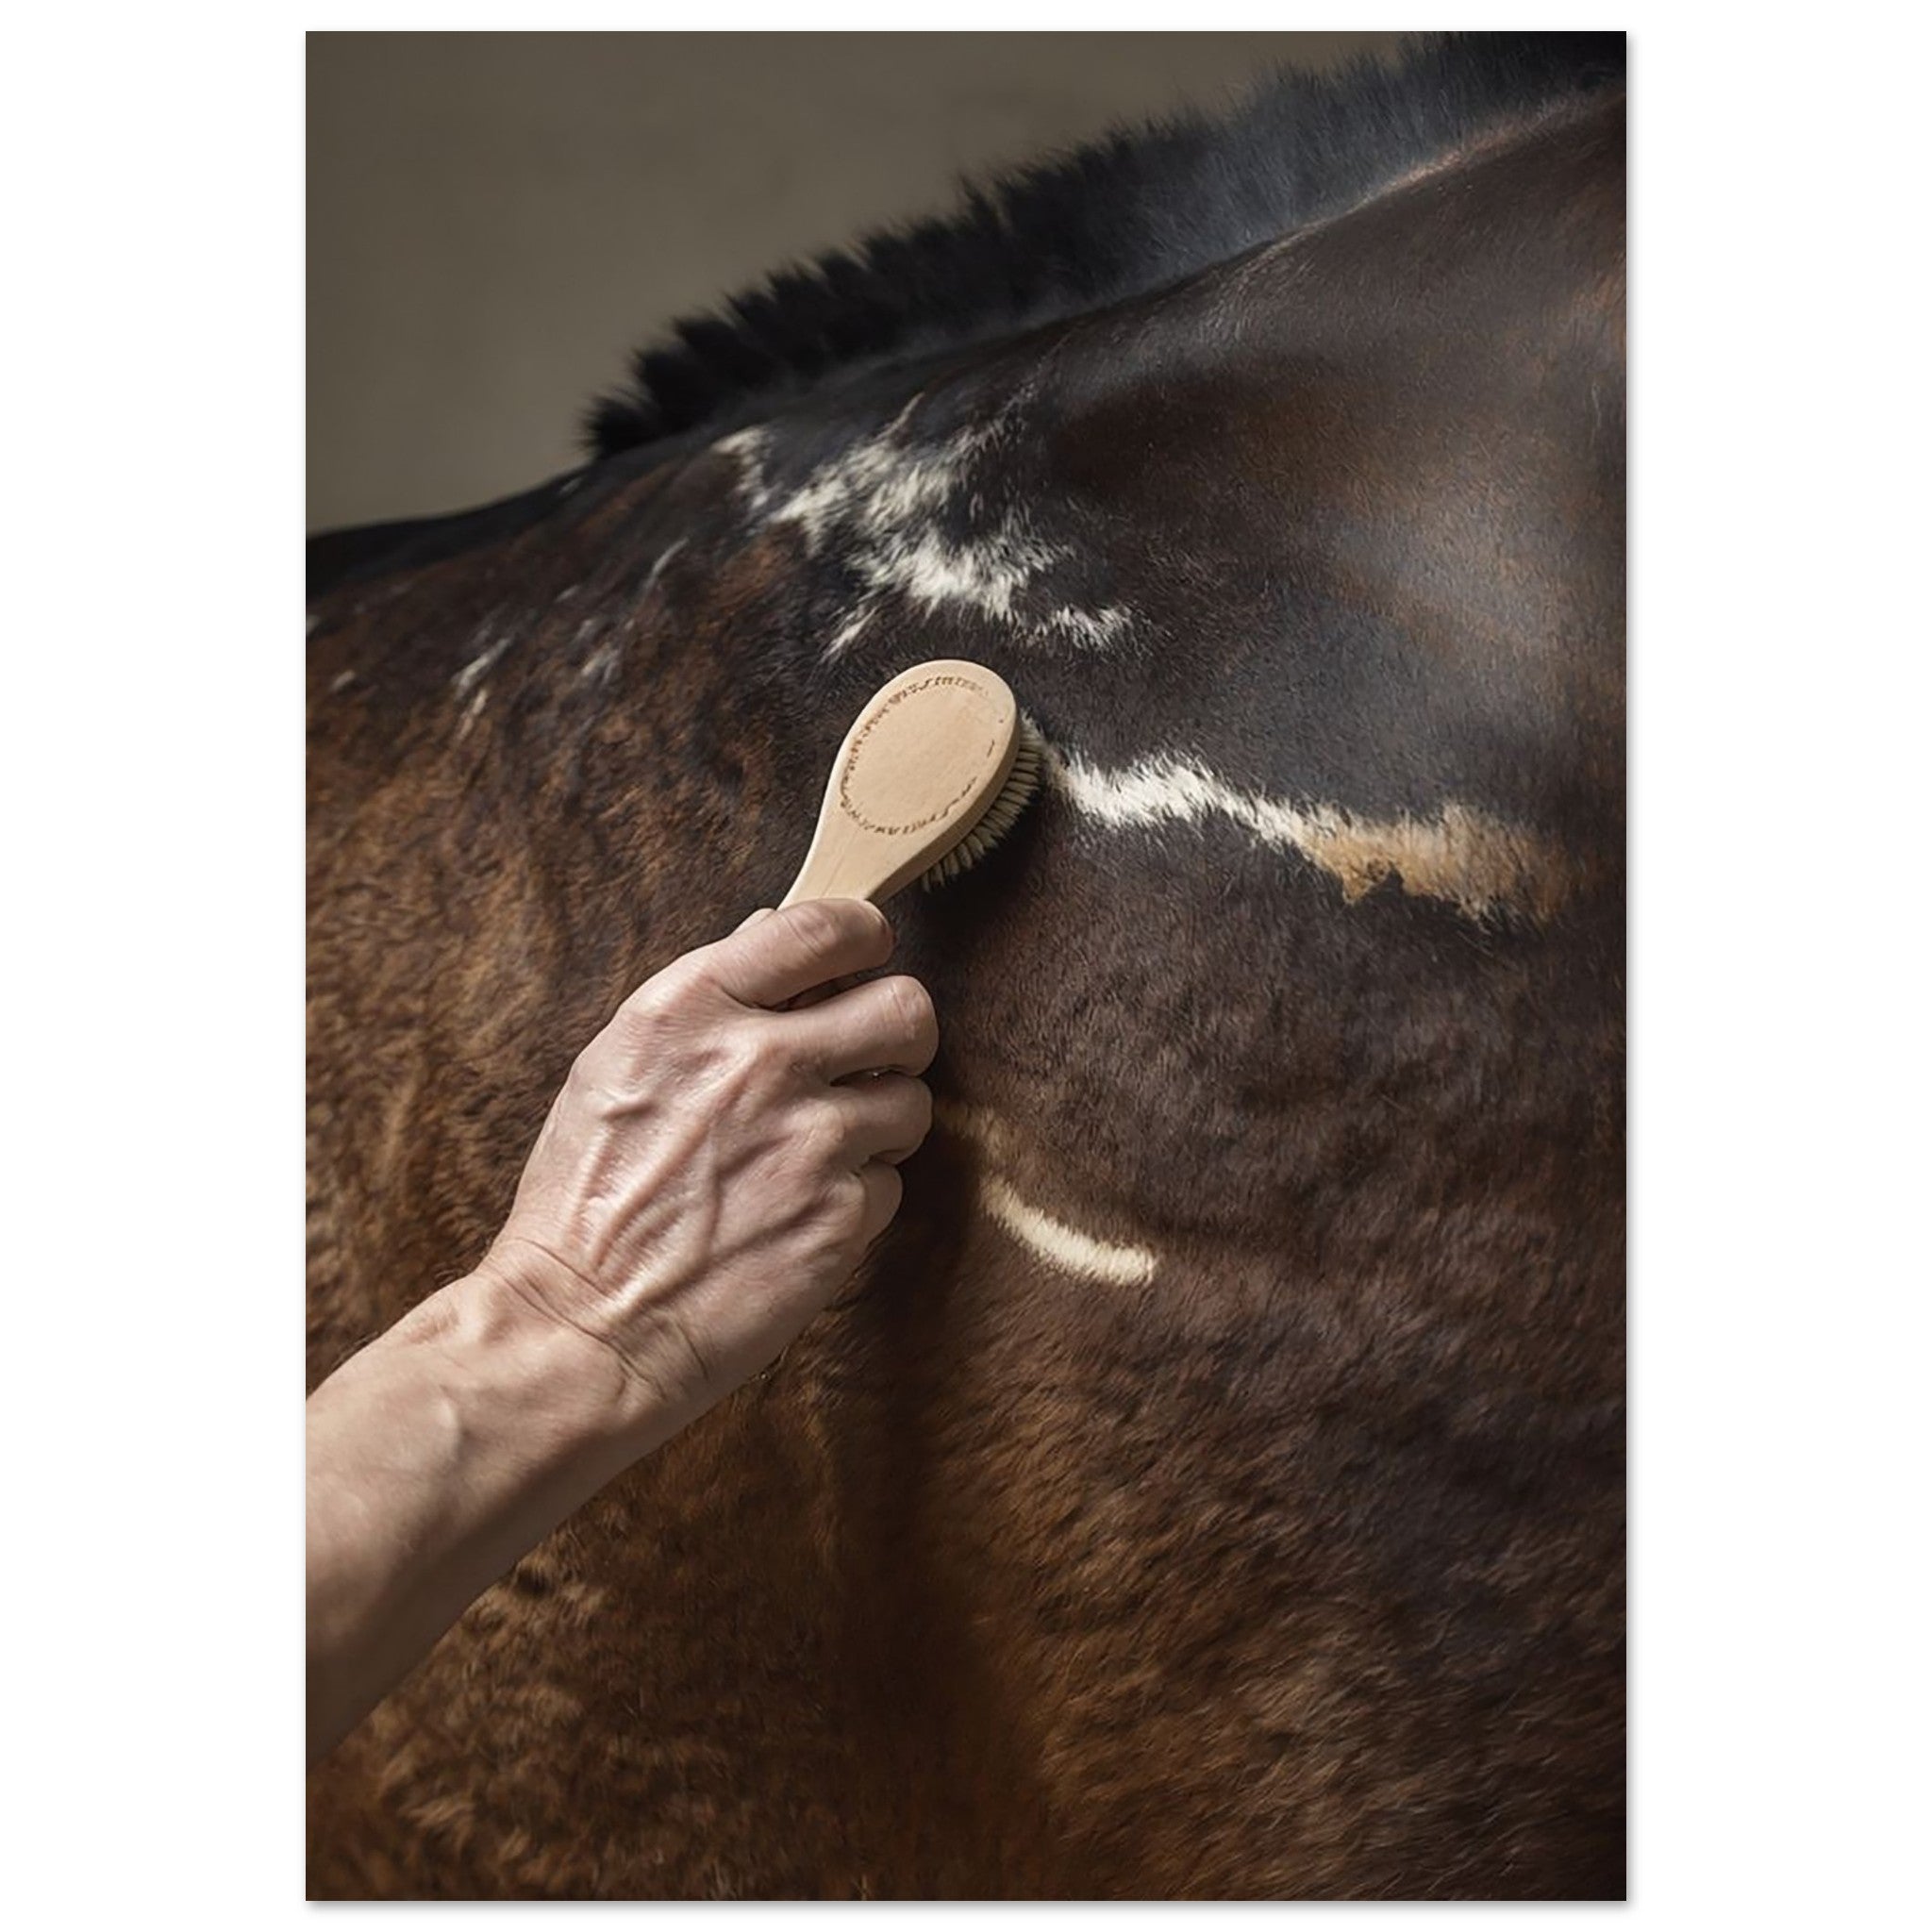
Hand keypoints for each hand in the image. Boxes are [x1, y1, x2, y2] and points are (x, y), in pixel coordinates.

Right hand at [476, 898, 936, 1443]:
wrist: (583, 1326)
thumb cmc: (587, 1199)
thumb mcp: (618, 1065)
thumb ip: (707, 998)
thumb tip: (770, 932)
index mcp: (694, 1009)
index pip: (826, 927)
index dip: (864, 938)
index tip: (867, 957)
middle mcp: (760, 1062)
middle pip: (906, 1007)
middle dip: (900, 1034)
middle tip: (873, 1060)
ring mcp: (809, 1140)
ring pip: (912, 1101)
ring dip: (882, 1124)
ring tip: (824, 1153)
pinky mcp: (840, 1216)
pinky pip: (891, 1185)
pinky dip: (858, 1200)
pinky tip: (801, 1216)